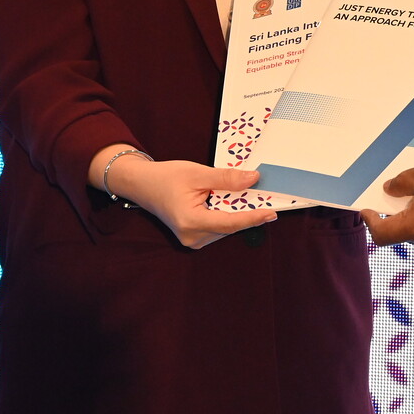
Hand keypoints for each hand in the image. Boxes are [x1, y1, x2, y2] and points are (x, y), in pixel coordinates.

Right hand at [92, 146, 277, 249]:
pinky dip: (227, 213)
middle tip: (267, 196)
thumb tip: (254, 179)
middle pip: (230, 225)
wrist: (142, 184)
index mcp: (190, 222)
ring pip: (226, 227)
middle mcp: (192, 236)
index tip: (272, 213)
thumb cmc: (165, 177)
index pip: (230, 223)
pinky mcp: (194, 237)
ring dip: (237, 211)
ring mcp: (192, 240)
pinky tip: (231, 200)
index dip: (253, 218)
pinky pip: (218, 226)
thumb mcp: (197, 173)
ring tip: (246, 194)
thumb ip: (226, 178)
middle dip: (248, 211)